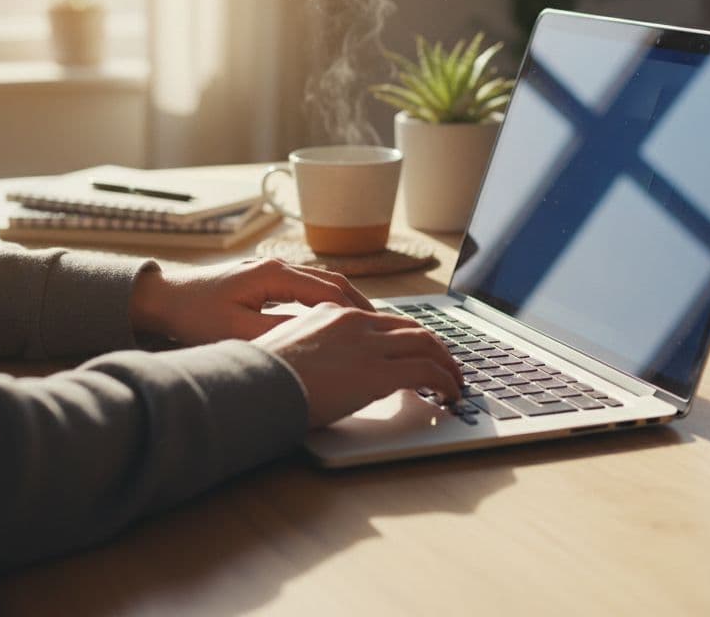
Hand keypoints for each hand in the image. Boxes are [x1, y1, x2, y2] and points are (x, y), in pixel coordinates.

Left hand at [130, 258, 373, 344]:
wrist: (163, 299)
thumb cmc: (193, 315)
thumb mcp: (236, 331)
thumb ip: (278, 333)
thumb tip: (316, 338)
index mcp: (274, 275)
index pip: (330, 292)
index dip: (358, 313)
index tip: (378, 331)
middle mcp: (278, 267)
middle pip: (334, 282)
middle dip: (362, 305)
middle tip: (386, 329)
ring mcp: (273, 271)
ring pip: (324, 282)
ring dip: (348, 302)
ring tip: (370, 325)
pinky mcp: (267, 280)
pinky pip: (309, 287)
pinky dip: (330, 301)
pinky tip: (338, 319)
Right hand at [252, 303, 463, 427]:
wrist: (254, 385)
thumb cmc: (259, 377)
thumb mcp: (284, 351)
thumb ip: (309, 351)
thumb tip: (315, 368)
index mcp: (332, 314)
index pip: (380, 320)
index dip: (404, 336)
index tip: (413, 350)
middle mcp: (355, 322)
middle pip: (411, 327)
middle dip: (434, 347)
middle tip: (445, 365)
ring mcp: (369, 344)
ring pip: (426, 344)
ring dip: (446, 363)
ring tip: (454, 381)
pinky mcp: (380, 371)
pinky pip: (428, 372)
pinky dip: (445, 381)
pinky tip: (450, 395)